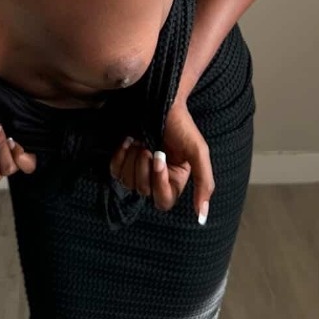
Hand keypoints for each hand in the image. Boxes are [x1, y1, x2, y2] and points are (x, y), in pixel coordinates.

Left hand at [109, 104, 213, 222]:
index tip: (160, 157)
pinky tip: (129, 141)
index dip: (159, 182)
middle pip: (143, 192)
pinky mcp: (124, 158)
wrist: (162, 101)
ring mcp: (138, 169)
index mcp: (175, 181)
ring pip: (127, 183)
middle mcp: (156, 179)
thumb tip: (202, 217)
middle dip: (144, 168)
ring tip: (140, 141)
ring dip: (132, 159)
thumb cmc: (182, 126)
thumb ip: (204, 184)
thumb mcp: (199, 153)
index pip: (163, 201)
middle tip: (149, 147)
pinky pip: (114, 171)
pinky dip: (120, 156)